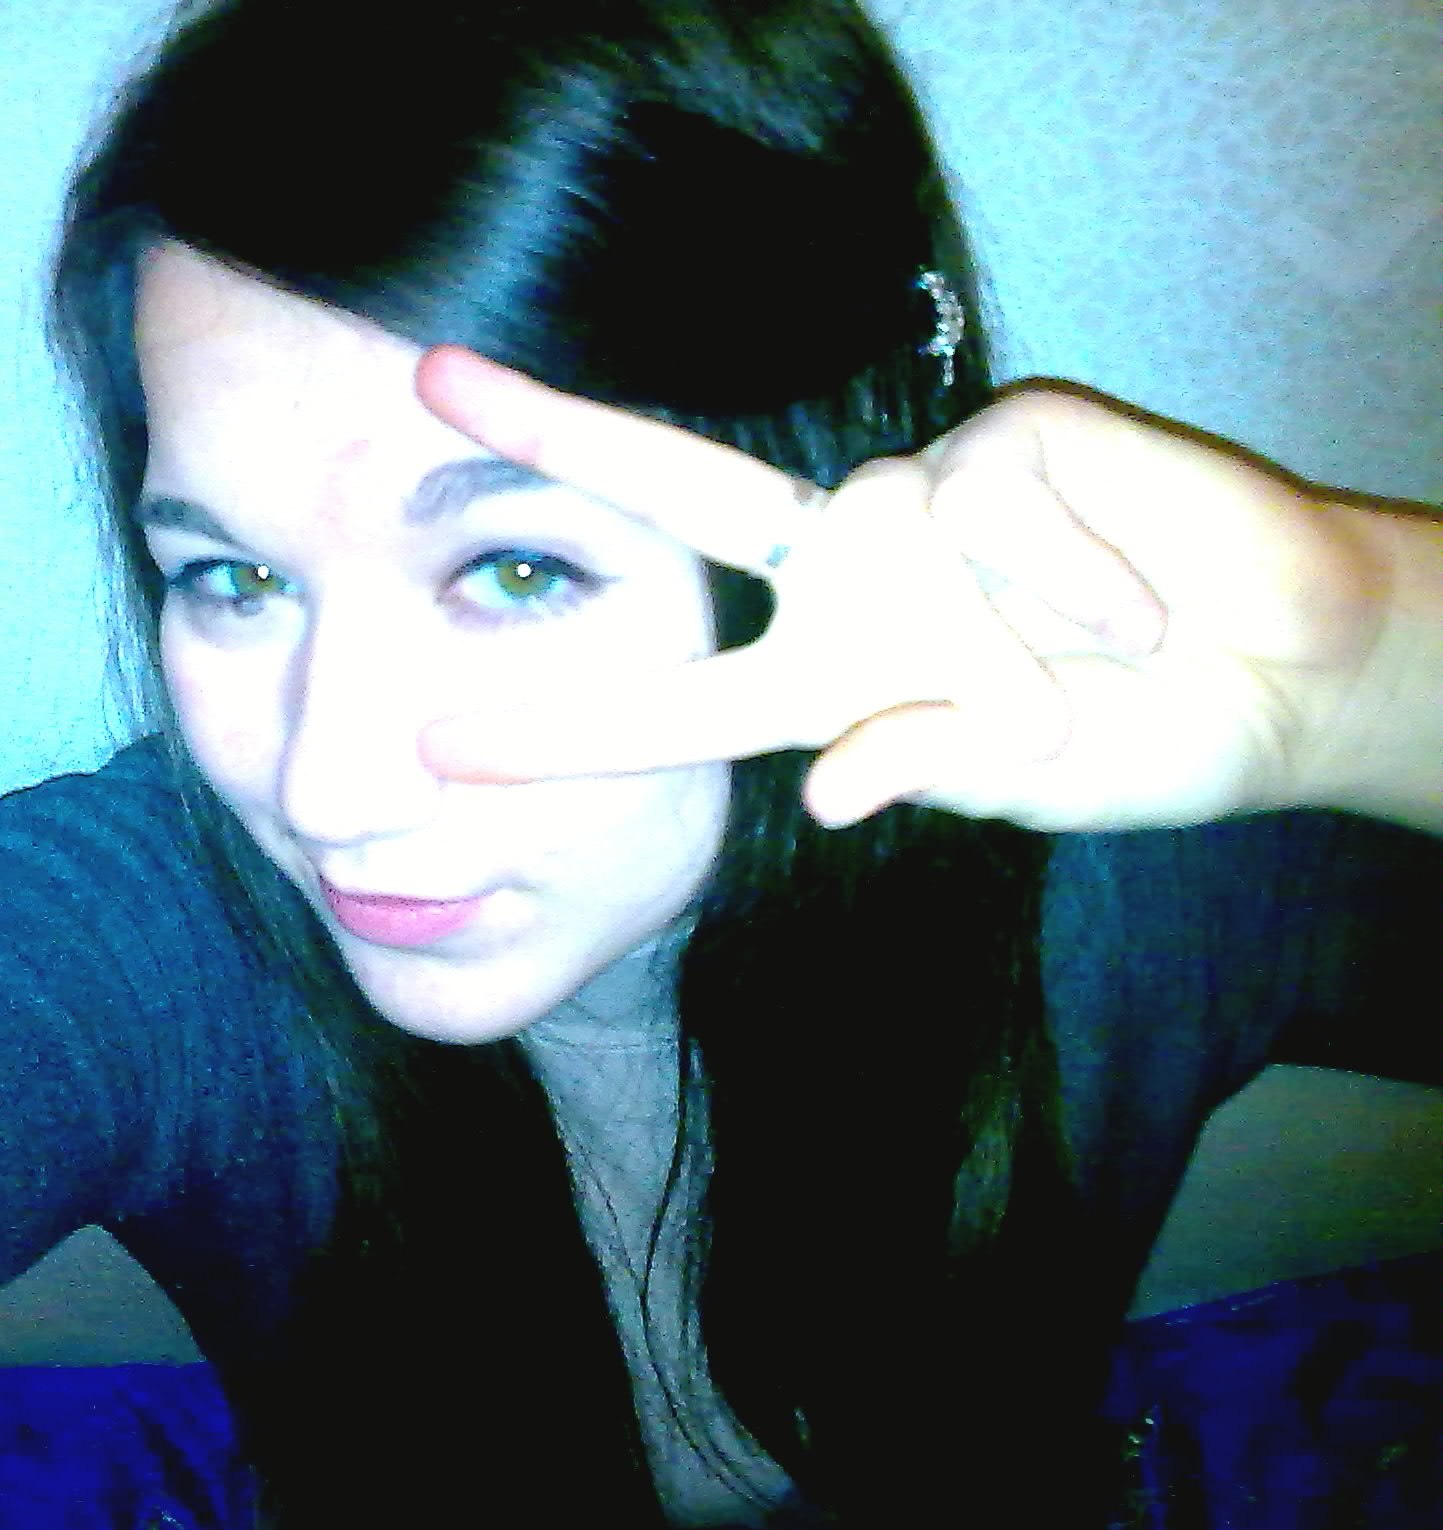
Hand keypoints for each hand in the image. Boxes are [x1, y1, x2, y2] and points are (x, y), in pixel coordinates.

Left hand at [414, 348, 1397, 833]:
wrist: (1280, 678)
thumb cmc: (1134, 737)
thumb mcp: (1016, 781)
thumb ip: (919, 771)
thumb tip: (830, 788)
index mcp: (835, 667)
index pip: (682, 681)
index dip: (574, 712)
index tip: (449, 735)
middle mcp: (859, 566)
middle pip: (691, 489)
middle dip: (562, 439)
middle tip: (433, 383)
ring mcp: (931, 494)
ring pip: (887, 525)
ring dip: (1006, 634)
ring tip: (1114, 661)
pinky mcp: (1016, 432)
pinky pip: (999, 503)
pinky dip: (1074, 581)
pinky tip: (1140, 611)